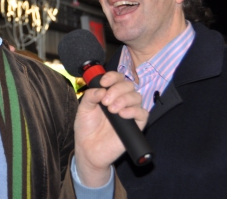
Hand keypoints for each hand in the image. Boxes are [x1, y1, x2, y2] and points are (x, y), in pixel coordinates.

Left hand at [73, 72, 147, 186]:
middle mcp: (121, 100)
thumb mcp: (83, 109)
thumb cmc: (86, 128)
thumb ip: (90, 97)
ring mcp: (129, 112)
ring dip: (124, 99)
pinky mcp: (136, 125)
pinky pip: (143, 113)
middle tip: (106, 102)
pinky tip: (122, 114)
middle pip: (128, 85)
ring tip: (112, 110)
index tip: (103, 83)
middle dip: (117, 89)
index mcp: (109, 94)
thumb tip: (101, 89)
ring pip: (136, 97)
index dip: (112, 77)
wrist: (88, 149)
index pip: (117, 78)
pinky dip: (134, 111)